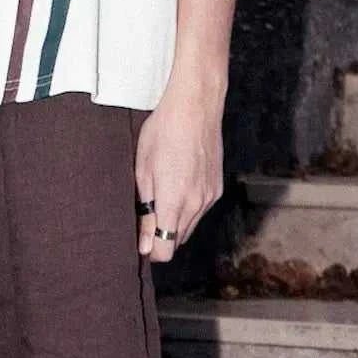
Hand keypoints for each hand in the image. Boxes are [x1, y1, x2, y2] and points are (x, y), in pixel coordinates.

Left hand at [134, 69, 224, 264]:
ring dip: (174, 222)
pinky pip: (200, 211)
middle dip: (160, 236)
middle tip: (145, 214)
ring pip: (189, 226)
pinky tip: (177, 184)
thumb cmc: (162, 133)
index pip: (165, 250)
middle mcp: (197, 204)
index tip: (140, 239)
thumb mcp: (143, 170)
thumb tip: (144, 243)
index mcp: (174, 201)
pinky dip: (187, 208)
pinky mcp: (217, 188)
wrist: (195, 107)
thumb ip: (146, 212)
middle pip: (177, 240)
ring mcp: (210, 196)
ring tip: (161, 193)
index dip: (151, 250)